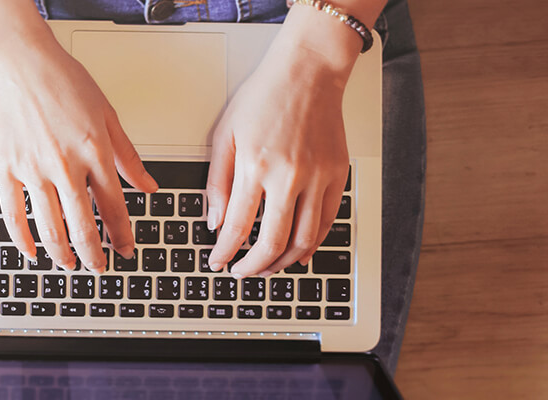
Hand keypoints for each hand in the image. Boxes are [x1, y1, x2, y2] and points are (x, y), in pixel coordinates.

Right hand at [0, 43, 158, 272]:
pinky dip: (22, 238)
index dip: (122, 235)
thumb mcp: (108, 115)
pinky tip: (31, 252)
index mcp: (95, 153)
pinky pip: (13, 213)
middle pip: (83, 226)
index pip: (114, 208)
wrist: (20, 63)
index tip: (126, 250)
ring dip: (62, 252)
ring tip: (69, 264)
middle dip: (94, 254)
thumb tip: (148, 186)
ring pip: (50, 227)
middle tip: (99, 266)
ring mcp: (33, 170)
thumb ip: (127, 156)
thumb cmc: (63, 81)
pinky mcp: (6, 168)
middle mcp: (65, 166)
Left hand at [205, 35, 352, 277]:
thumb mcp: (225, 135)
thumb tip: (216, 222)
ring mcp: (318, 177)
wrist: (308, 72)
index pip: (238, 227)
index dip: (225, 253)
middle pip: (273, 242)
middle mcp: (289, 176)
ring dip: (283, 262)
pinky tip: (299, 252)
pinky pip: (327, 221)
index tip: (218, 262)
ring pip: (305, 240)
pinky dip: (313, 243)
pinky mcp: (338, 174)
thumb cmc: (264, 97)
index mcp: (256, 166)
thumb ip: (218, 182)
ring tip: (267, 267)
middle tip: (241, 272)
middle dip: (254, 267)